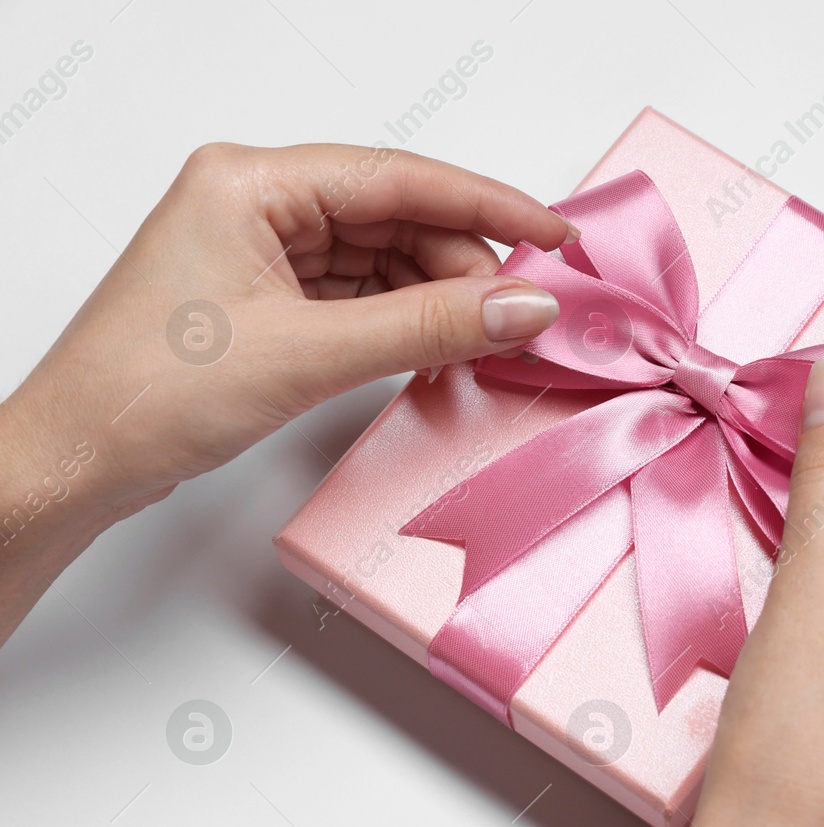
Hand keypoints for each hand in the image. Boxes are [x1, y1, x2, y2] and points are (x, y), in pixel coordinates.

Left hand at [3, 142, 569, 525]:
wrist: (80, 461)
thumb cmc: (148, 394)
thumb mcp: (310, 355)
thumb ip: (429, 327)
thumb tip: (521, 306)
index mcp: (250, 182)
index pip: (399, 178)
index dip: (488, 206)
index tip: (553, 235)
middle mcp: (256, 203)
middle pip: (397, 218)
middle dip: (465, 266)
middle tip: (523, 314)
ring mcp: (261, 250)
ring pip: (385, 259)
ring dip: (439, 299)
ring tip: (487, 340)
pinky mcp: (267, 297)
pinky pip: (361, 294)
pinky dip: (406, 321)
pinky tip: (441, 348)